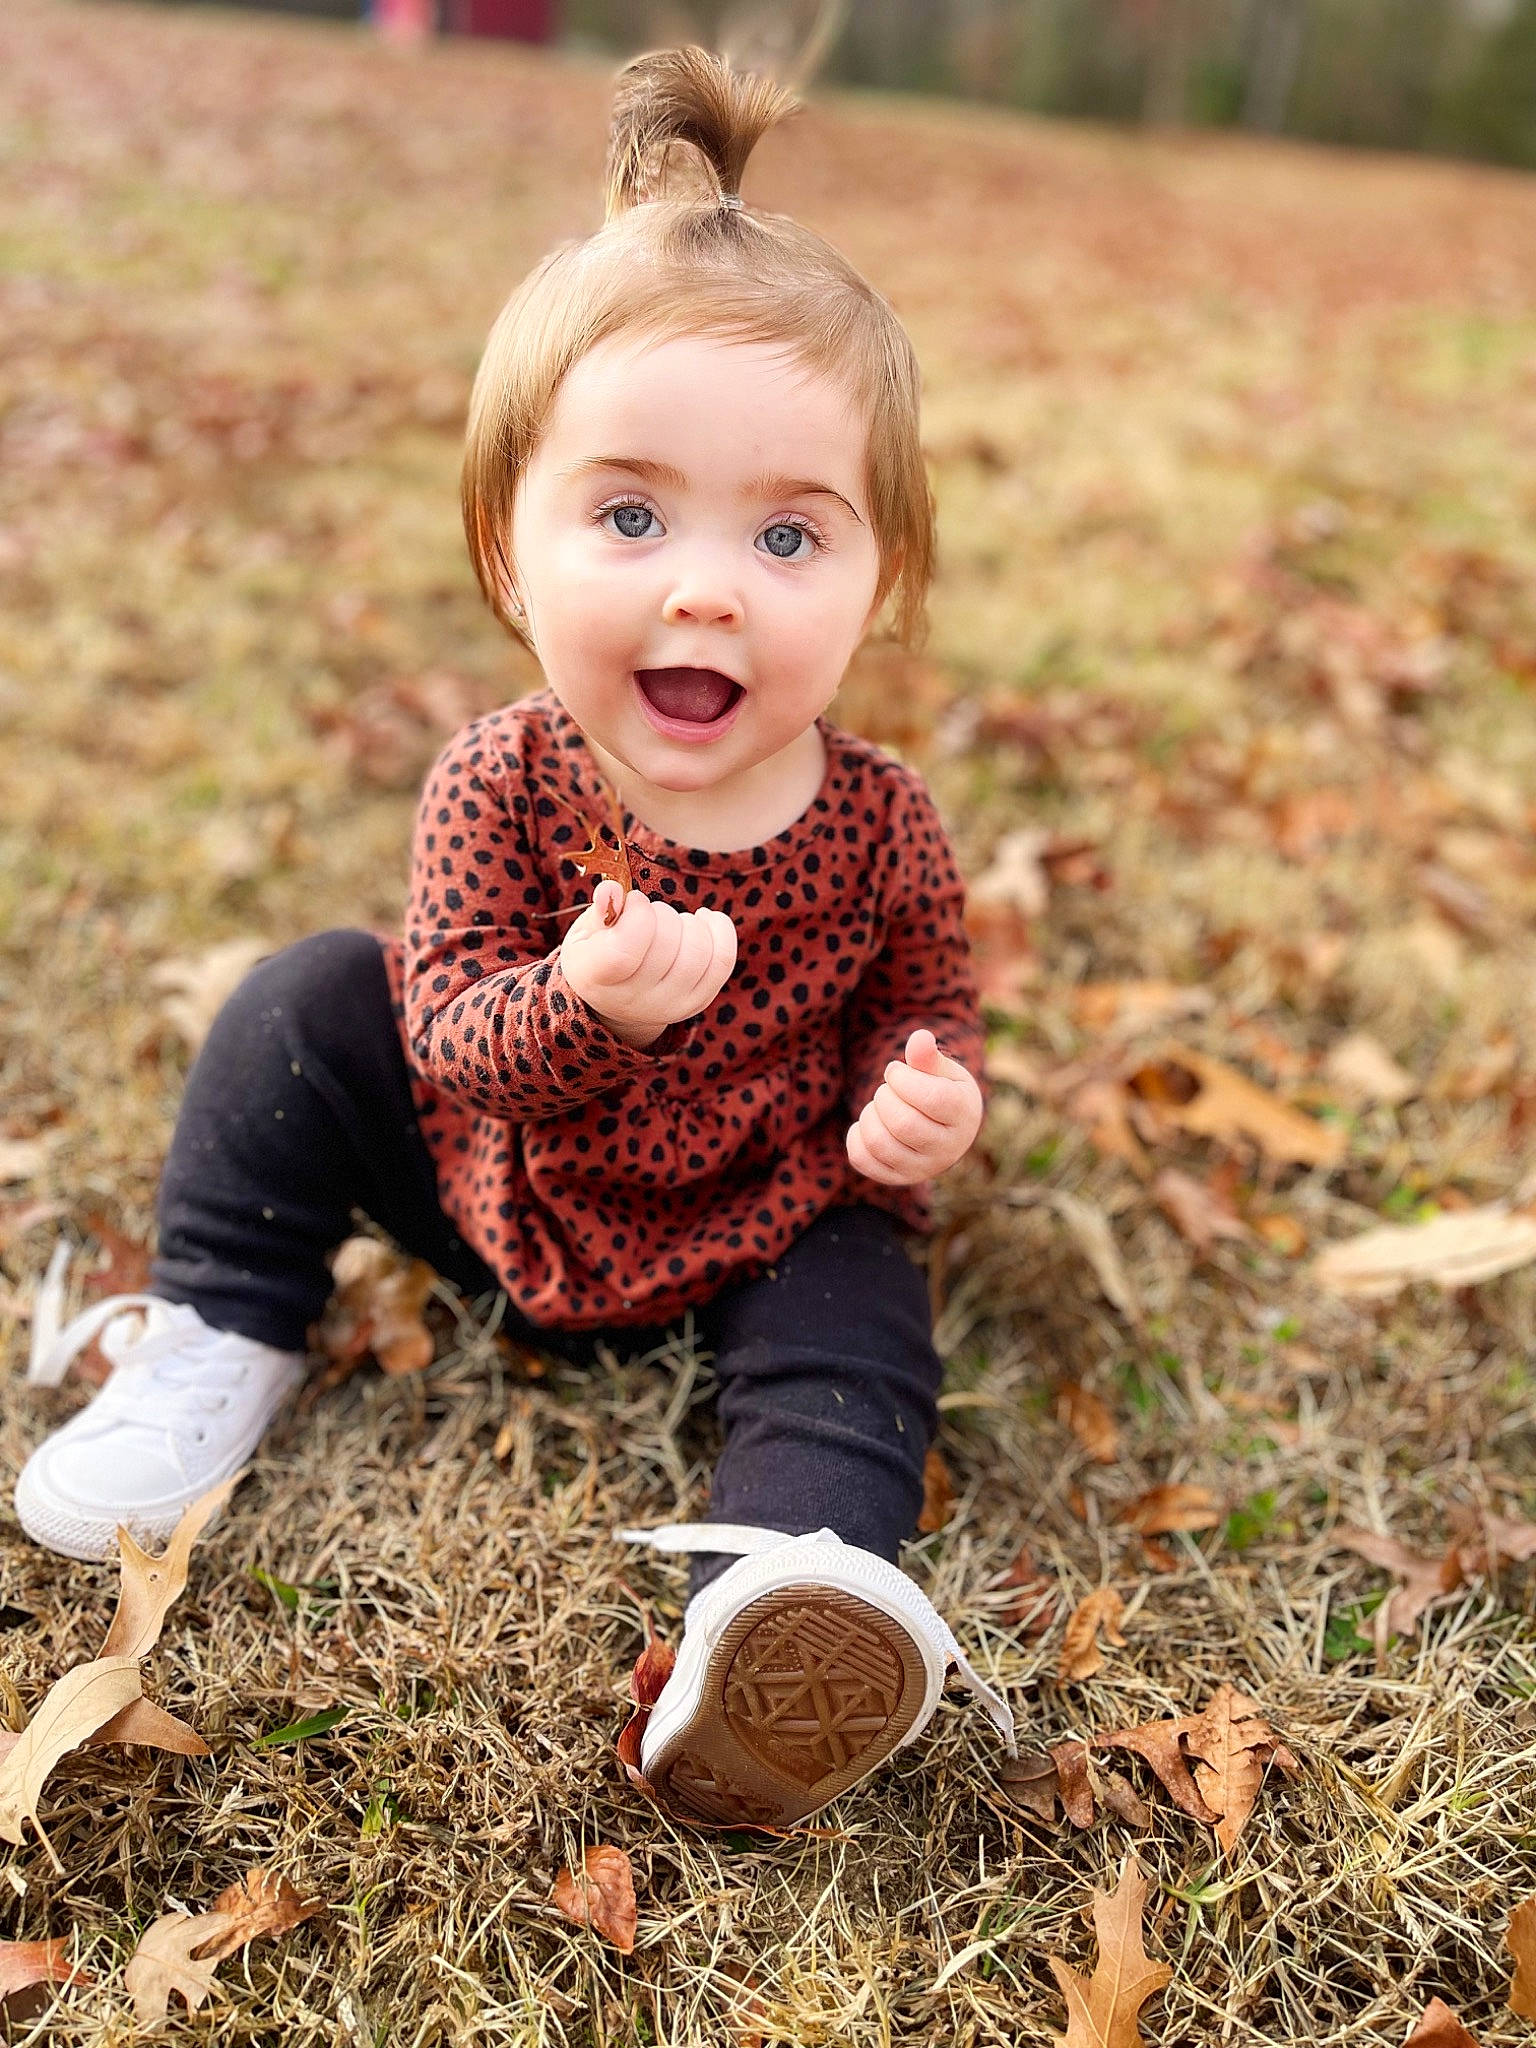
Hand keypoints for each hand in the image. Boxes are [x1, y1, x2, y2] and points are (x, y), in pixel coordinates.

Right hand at [560, 880, 737, 1048]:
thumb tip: (612, 890)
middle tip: (652, 915)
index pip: (624, 950)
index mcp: (597, 978)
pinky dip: (720, 930)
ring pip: (698, 952)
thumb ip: (600, 909)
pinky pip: (723, 961)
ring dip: (689, 923)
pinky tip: (704, 919)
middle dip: (663, 914)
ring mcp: (669, 1004)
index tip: (635, 901)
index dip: (637, 914)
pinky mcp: (697, 1002)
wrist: (616, 998)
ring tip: (673, 921)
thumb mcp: (587, 932)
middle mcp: (634, 1000)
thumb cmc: (598, 954)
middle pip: (667, 944)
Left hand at [846, 1028, 982, 1185]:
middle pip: (903, 1123)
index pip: (930, 1098)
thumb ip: (928, 1056)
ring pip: (879, 1143)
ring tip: (879, 1105)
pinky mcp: (896, 1178)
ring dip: (869, 1114)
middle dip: (884, 1096)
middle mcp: (946, 1150)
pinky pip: (862, 1159)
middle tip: (888, 1089)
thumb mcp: (943, 1072)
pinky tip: (870, 1123)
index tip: (895, 1071)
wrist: (946, 1133)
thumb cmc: (943, 1093)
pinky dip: (856, 1135)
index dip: (902, 1079)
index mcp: (963, 1116)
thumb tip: (919, 1038)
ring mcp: (921, 1169)